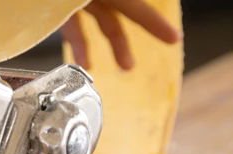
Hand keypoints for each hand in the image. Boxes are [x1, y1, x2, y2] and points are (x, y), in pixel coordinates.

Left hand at [62, 0, 182, 70]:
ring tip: (115, 67)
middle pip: (120, 12)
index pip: (136, 7)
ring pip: (99, 21)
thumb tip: (109, 10)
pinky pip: (74, 25)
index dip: (154, 23)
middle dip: (127, 37)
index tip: (173, 39)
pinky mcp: (58, 4)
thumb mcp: (78, 3)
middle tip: (134, 62)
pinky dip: (80, 42)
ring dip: (105, 44)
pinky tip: (85, 60)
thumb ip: (102, 9)